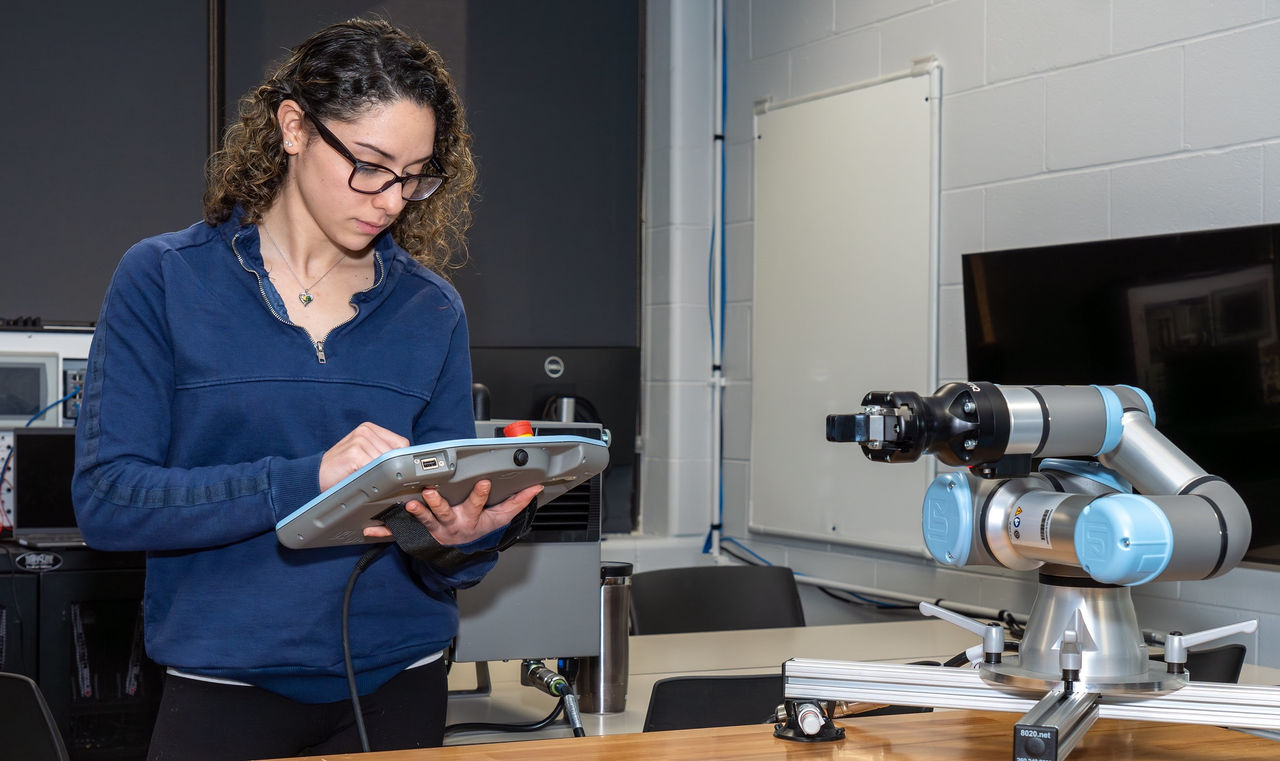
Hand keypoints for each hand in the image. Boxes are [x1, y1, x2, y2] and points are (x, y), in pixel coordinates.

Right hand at [319, 422, 408, 491]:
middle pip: (396, 453)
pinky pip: (375, 468)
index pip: (401, 443)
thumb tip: (406, 465)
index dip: (401, 460)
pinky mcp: (354, 453)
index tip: (398, 473)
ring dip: (380, 475)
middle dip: (391, 469)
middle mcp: (365, 430)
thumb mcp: (364, 456)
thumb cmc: (342, 470)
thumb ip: (381, 454)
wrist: (314, 476)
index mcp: (370, 429)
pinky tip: (363, 481)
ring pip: (387, 462)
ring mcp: (359, 440)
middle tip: (380, 480)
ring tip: (367, 479)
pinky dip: (373, 478)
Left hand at [362, 480, 543, 544]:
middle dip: (436, 503)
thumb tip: (535, 487)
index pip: (478, 505)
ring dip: (414, 513)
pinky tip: (370, 530)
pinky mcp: (417, 534)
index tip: (481, 482)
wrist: (460, 553)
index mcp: (472, 519)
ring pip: (423, 521)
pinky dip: (383, 533)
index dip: (480, 495)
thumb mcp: (500, 518)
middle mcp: (452, 524)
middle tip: (429, 493)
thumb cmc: (479, 528)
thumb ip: (517, 502)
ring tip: (407, 504)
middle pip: (444, 513)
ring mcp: (433, 530)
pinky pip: (398, 535)